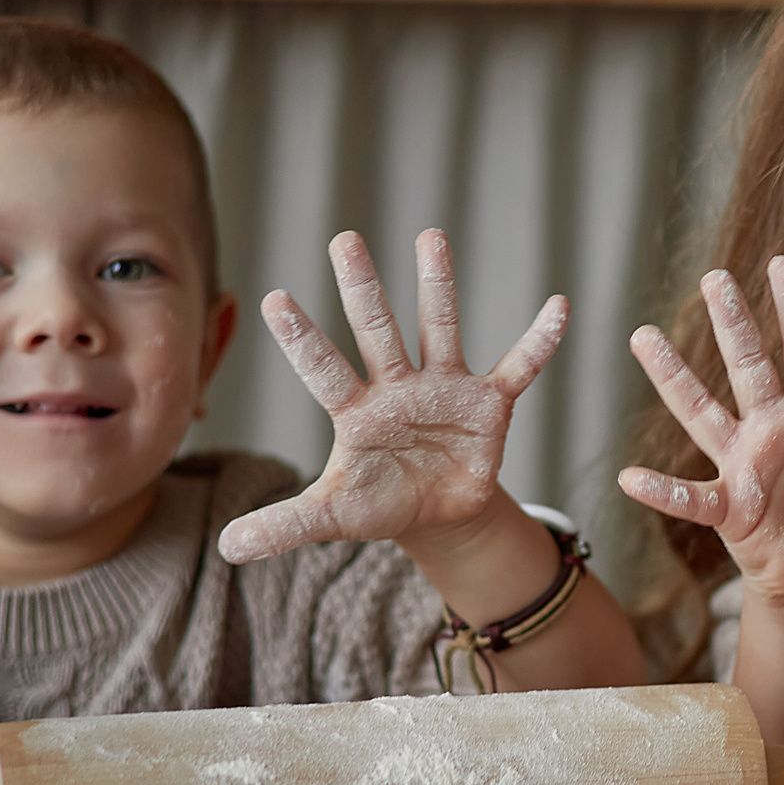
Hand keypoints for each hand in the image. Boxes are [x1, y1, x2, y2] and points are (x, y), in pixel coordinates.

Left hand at [219, 230, 564, 563]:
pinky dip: (539, 342)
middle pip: (376, 330)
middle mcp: (397, 386)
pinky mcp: (489, 402)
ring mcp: (444, 388)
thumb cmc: (380, 501)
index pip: (323, 370)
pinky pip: (518, 367)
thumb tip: (226, 548)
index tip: (272, 299)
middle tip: (343, 238)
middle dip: (361, 287)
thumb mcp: (332, 516)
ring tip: (430, 236)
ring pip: (439, 328)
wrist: (438, 512)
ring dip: (437, 285)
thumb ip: (285, 524)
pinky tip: (557, 308)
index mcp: (356, 410)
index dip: (301, 339)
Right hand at [617, 256, 783, 606]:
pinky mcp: (727, 504)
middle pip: (749, 365)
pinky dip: (663, 490)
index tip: (782, 261)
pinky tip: (630, 479)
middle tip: (713, 275)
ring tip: (642, 336)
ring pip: (703, 410)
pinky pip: (692, 495)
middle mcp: (771, 425)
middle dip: (733, 322)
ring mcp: (743, 461)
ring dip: (674, 377)